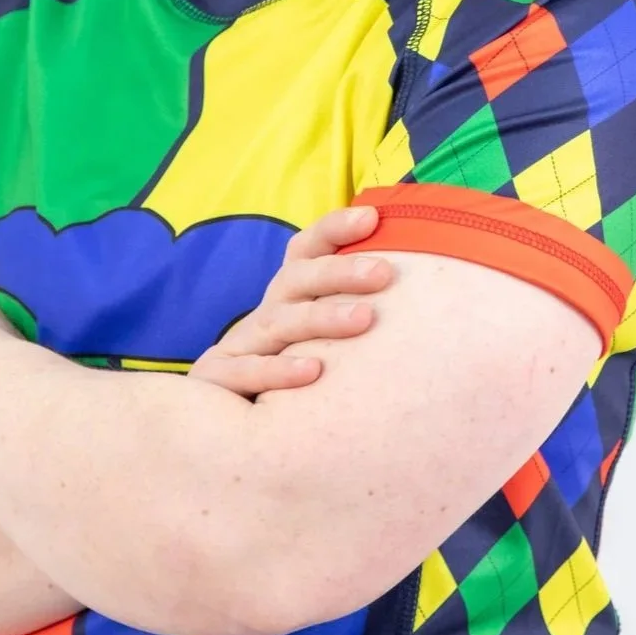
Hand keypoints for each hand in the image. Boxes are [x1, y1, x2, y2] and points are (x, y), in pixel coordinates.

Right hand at [189, 204, 392, 399]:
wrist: (219, 416)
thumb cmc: (290, 370)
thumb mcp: (318, 335)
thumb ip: (360, 307)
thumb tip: (416, 279)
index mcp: (290, 295)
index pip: (308, 249)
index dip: (335, 229)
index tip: (371, 218)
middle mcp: (267, 312)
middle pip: (298, 280)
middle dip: (340, 272)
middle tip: (383, 272)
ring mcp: (241, 343)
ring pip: (281, 323)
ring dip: (322, 318)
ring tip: (363, 319)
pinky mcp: (219, 377)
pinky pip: (247, 372)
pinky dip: (278, 371)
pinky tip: (313, 371)